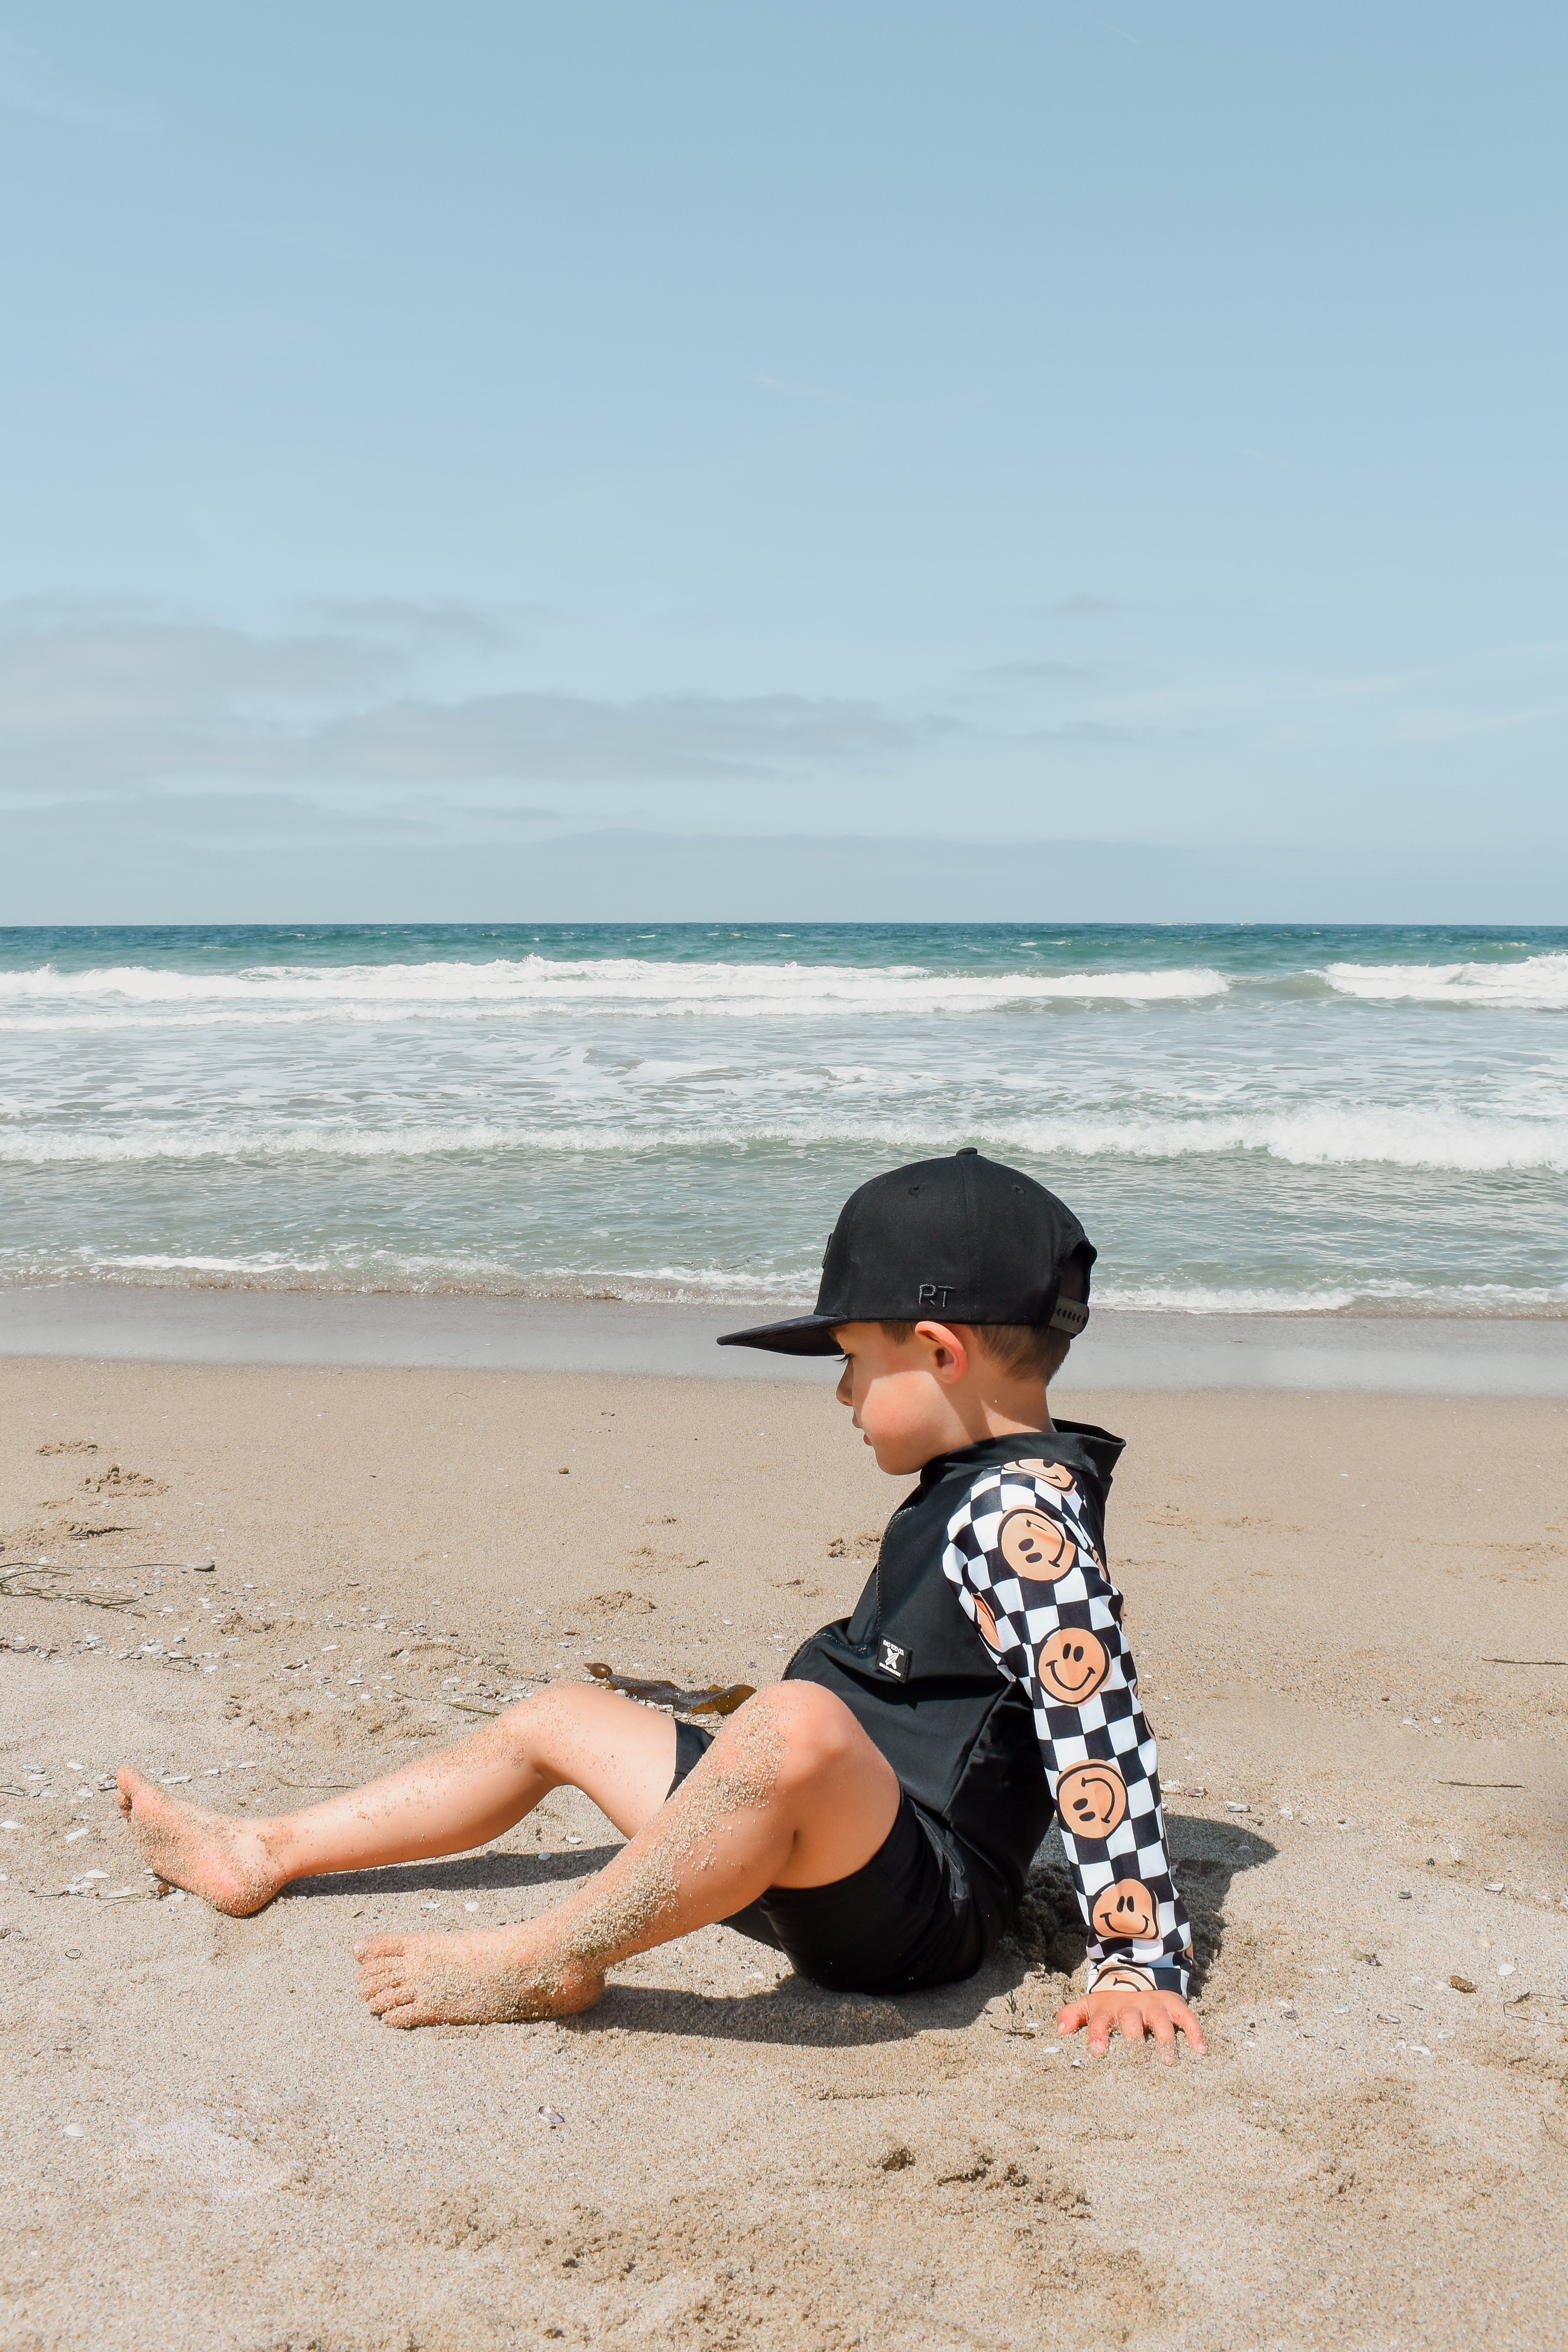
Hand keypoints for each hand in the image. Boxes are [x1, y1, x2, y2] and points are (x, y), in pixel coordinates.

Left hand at [1056, 1985, 1205, 2063]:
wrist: (1137, 1974)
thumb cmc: (1111, 2003)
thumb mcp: (1090, 2005)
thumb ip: (1073, 2016)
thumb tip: (1059, 2031)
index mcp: (1108, 2009)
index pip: (1100, 2021)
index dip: (1098, 2034)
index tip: (1097, 2052)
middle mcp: (1132, 2007)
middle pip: (1132, 2022)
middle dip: (1134, 2040)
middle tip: (1137, 2061)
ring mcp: (1155, 2006)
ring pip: (1161, 2022)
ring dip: (1165, 2040)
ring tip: (1169, 2061)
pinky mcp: (1174, 2006)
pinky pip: (1187, 2018)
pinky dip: (1195, 2032)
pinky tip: (1201, 2051)